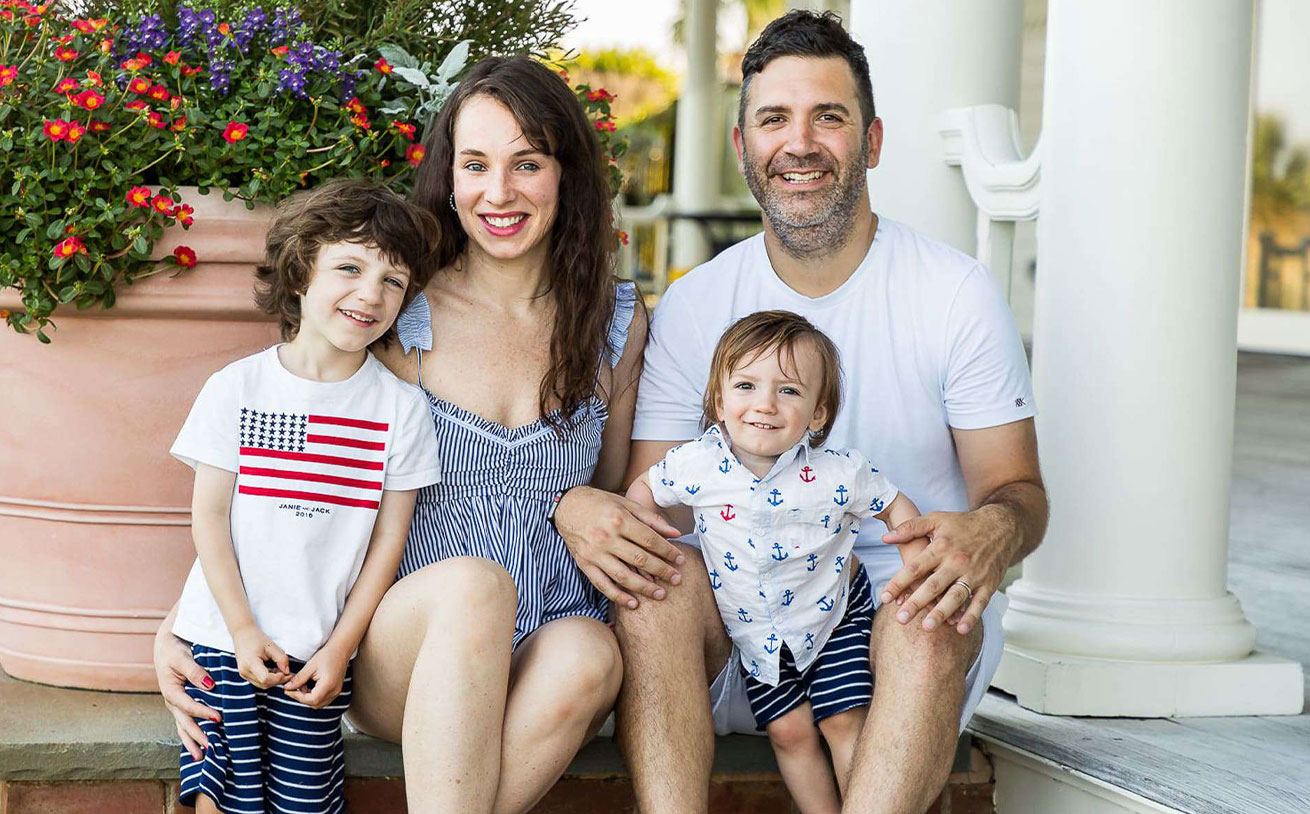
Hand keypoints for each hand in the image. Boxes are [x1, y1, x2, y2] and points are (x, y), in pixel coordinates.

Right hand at [154, 629, 219, 761]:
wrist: (166, 646)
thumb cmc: (174, 651)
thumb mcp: (183, 658)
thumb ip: (196, 672)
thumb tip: (210, 685)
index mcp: (171, 691)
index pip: (188, 705)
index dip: (202, 712)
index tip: (218, 718)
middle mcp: (171, 701)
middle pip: (184, 723)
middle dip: (196, 736)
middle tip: (210, 749)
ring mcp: (175, 705)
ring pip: (183, 727)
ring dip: (192, 741)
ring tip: (201, 757)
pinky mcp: (180, 704)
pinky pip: (185, 722)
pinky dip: (191, 734)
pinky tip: (199, 744)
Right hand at [231, 625, 290, 688]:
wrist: (242, 634)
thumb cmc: (256, 638)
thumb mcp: (271, 646)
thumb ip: (281, 658)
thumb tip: (287, 671)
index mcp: (250, 663)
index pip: (265, 678)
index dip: (278, 678)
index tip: (287, 673)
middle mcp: (245, 671)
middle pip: (264, 684)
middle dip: (278, 680)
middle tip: (288, 672)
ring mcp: (243, 674)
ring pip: (262, 685)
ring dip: (273, 680)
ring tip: (280, 669)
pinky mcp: (245, 675)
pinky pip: (258, 682)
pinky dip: (268, 679)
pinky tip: (273, 670)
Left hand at [284, 646, 347, 708]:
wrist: (341, 650)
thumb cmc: (328, 654)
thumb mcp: (310, 666)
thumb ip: (299, 679)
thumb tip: (288, 687)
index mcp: (328, 685)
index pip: (311, 699)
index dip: (297, 697)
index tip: (288, 691)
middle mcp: (334, 691)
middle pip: (315, 704)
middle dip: (302, 698)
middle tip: (293, 688)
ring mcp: (336, 692)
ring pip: (319, 704)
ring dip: (308, 698)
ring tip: (302, 686)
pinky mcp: (336, 690)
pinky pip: (323, 699)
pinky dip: (314, 696)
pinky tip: (309, 686)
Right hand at [554, 485, 685, 608]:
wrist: (566, 505)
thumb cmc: (600, 503)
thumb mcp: (626, 504)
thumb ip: (652, 519)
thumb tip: (676, 533)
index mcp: (619, 519)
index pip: (650, 540)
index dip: (668, 552)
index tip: (680, 560)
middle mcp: (606, 537)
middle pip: (640, 559)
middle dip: (661, 571)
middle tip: (677, 580)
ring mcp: (594, 553)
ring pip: (623, 576)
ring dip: (644, 587)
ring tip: (660, 594)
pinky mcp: (584, 563)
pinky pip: (602, 584)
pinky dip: (617, 596)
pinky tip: (633, 603)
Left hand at [880, 505, 1015, 634]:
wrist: (1001, 526)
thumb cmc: (964, 524)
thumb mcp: (936, 519)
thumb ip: (910, 528)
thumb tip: (885, 537)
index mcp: (941, 547)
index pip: (915, 567)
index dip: (899, 582)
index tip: (884, 597)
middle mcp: (956, 561)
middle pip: (933, 585)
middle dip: (916, 602)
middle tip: (900, 619)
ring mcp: (974, 573)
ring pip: (956, 596)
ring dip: (942, 612)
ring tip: (927, 627)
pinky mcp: (989, 583)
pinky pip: (980, 602)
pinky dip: (971, 616)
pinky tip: (960, 630)